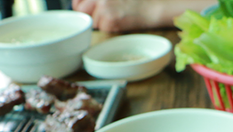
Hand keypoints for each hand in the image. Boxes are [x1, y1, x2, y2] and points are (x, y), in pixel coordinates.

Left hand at [72, 0, 215, 31]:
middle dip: (88, 14)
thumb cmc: (136, 1)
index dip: (81, 4)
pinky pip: (101, 28)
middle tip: (101, 15)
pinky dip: (108, 28)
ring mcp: (104, 8)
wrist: (153, 8)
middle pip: (80, 9)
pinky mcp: (110, 21)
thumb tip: (79, 5)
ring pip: (91, 21)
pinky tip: (118, 22)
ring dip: (99, 22)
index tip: (86, 7)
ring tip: (114, 17)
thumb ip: (99, 0)